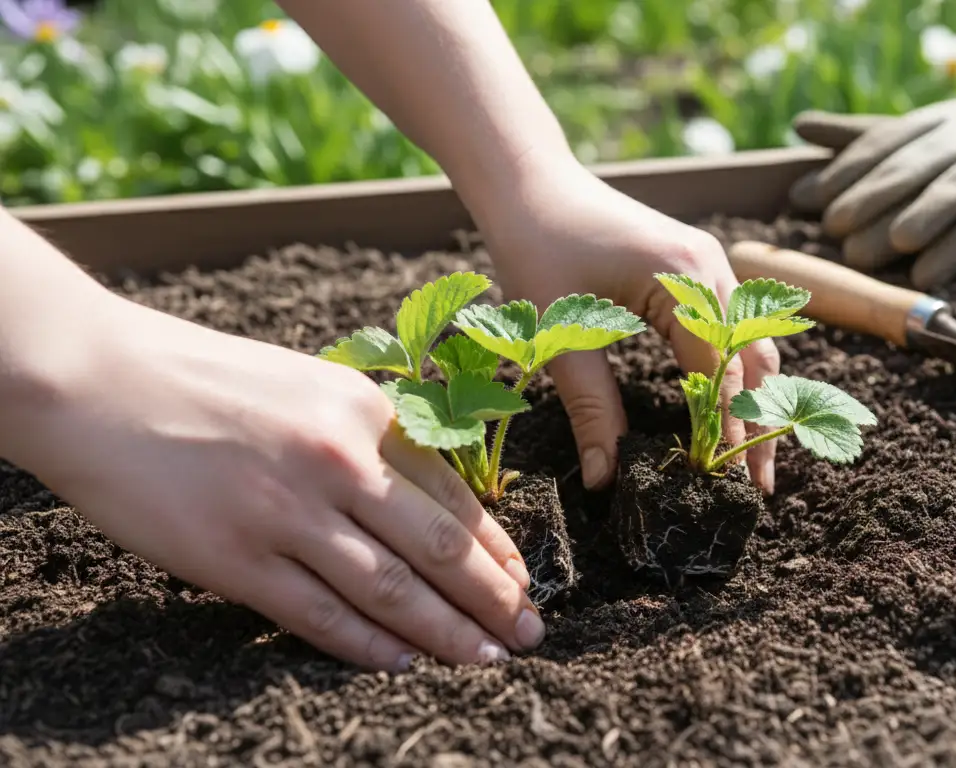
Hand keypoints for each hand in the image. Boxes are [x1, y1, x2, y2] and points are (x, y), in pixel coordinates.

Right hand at [3, 291, 542, 670]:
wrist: (98, 379)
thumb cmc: (206, 380)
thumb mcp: (310, 384)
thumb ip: (370, 435)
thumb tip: (431, 497)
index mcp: (365, 410)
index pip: (455, 494)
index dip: (497, 548)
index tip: (525, 581)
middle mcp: (340, 461)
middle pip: (441, 548)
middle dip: (495, 598)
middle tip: (532, 633)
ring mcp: (288, 513)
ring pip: (391, 590)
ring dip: (446, 633)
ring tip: (486, 659)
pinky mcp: (236, 558)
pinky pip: (319, 615)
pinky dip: (368, 646)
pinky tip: (403, 663)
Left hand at [476, 162, 781, 493]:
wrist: (528, 181)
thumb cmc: (537, 245)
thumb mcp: (559, 334)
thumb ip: (590, 407)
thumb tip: (605, 479)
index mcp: (684, 278)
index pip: (720, 372)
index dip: (726, 430)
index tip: (731, 484)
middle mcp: (711, 267)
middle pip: (753, 359)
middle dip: (758, 421)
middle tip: (760, 486)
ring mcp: (709, 263)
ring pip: (750, 342)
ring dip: (753, 396)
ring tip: (752, 453)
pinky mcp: (695, 267)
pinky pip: (730, 325)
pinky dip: (736, 368)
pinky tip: (730, 403)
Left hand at [788, 90, 955, 287]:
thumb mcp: (949, 144)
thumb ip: (878, 141)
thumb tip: (800, 129)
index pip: (903, 138)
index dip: (857, 169)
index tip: (813, 204)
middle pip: (940, 160)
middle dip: (890, 197)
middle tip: (847, 237)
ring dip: (951, 214)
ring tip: (911, 247)